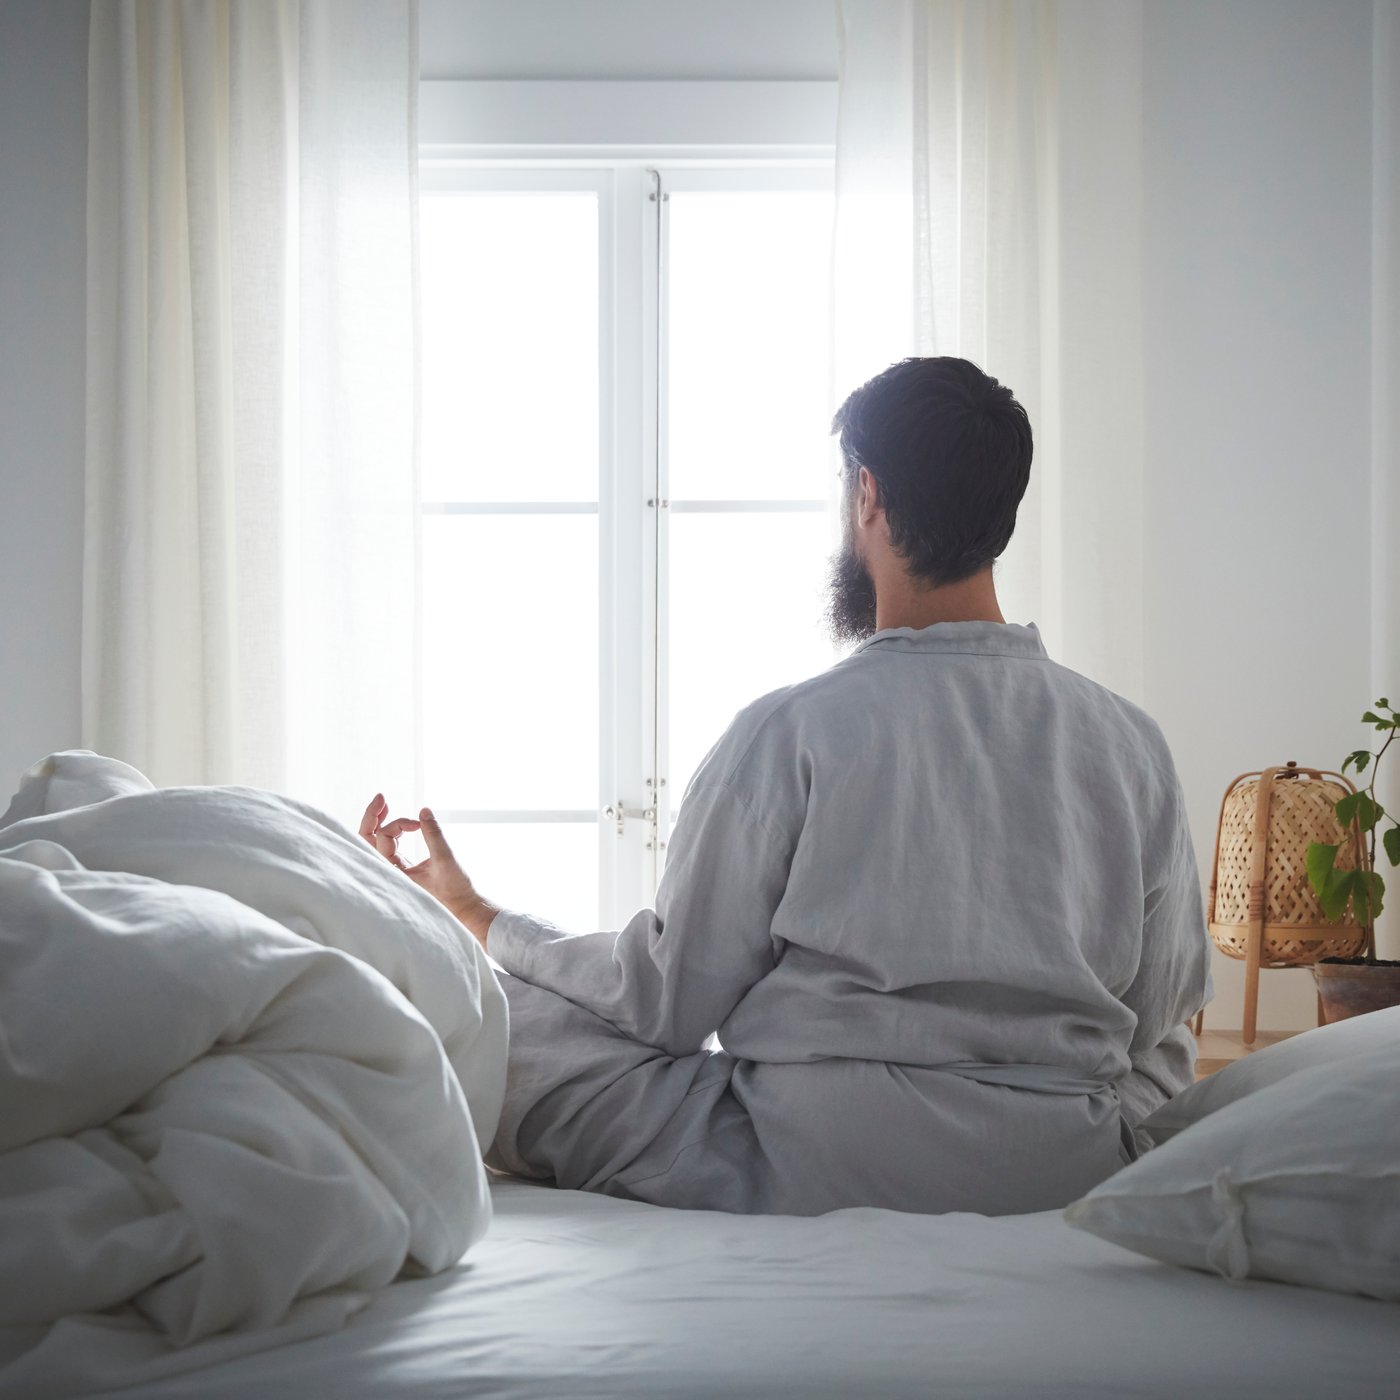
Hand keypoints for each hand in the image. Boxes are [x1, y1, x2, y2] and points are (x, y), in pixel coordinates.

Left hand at [358, 794, 497, 946]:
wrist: (463, 908)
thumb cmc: (453, 890)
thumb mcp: (444, 859)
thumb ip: (433, 834)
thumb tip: (424, 810)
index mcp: (391, 873)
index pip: (383, 837)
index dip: (399, 823)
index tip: (419, 824)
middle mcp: (388, 872)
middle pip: (367, 840)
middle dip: (372, 816)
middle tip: (381, 797)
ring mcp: (394, 871)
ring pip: (374, 843)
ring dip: (378, 823)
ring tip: (384, 804)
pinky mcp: (403, 869)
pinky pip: (387, 848)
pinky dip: (390, 833)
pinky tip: (397, 824)